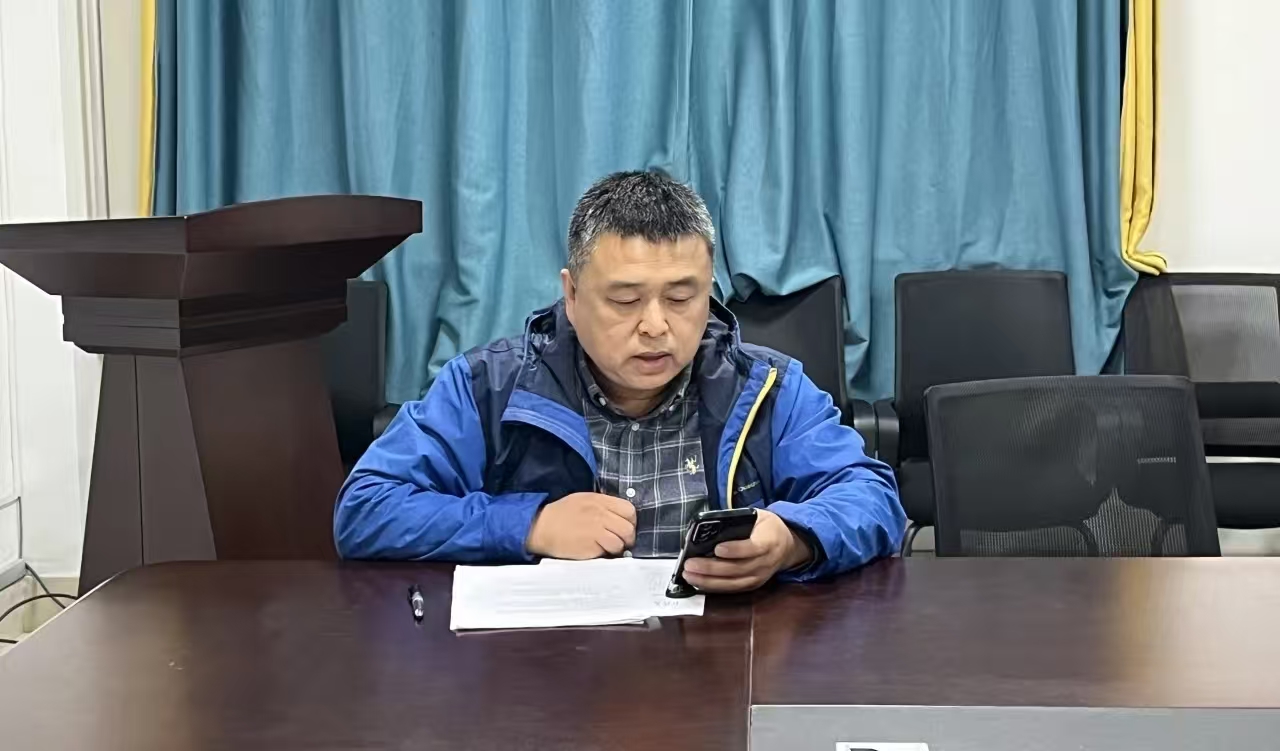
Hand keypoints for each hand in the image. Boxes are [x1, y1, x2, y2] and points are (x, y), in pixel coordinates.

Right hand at [526, 492, 636, 559]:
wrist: (541, 527)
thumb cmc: (560, 515)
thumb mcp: (583, 500)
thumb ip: (603, 506)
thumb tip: (619, 516)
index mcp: (599, 500)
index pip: (629, 510)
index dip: (630, 521)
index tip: (625, 527)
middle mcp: (600, 514)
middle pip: (628, 528)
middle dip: (627, 538)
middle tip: (620, 542)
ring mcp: (596, 530)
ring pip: (620, 542)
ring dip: (616, 547)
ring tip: (606, 547)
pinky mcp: (590, 546)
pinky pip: (607, 552)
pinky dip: (605, 553)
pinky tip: (595, 550)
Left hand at [682, 509, 810, 592]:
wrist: (788, 545)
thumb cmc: (768, 527)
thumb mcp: (759, 516)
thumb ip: (740, 520)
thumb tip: (710, 526)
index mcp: (769, 541)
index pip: (752, 548)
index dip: (735, 550)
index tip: (717, 548)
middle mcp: (765, 562)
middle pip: (737, 569)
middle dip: (711, 568)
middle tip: (689, 564)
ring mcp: (760, 577)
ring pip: (733, 583)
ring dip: (708, 581)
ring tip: (688, 576)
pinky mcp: (753, 585)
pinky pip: (733, 589)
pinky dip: (715, 587)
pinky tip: (699, 582)